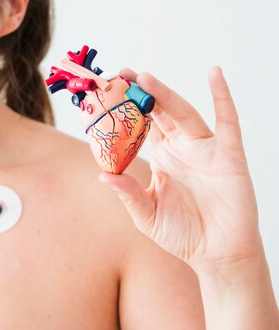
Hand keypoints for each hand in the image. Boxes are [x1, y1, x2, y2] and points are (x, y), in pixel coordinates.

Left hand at [99, 66, 262, 271]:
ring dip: (165, 94)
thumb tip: (102, 175)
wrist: (217, 256)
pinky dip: (223, 97)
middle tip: (121, 74)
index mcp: (162, 158)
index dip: (126, 110)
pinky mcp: (228, 155)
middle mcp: (182, 149)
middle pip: (159, 113)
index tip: (106, 93)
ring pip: (183, 114)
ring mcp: (205, 150)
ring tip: (143, 77)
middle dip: (141, 93)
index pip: (141, 127)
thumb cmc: (181, 235)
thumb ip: (128, 194)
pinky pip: (228, 122)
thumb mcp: (146, 215)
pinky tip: (215, 75)